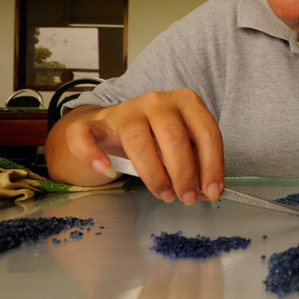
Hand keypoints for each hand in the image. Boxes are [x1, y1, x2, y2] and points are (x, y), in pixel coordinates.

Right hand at [58, 89, 224, 204]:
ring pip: (138, 141)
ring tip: (165, 194)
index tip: (212, 191)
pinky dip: (93, 154)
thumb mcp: (184, 144)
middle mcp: (157, 101)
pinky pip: (87, 135)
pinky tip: (108, 170)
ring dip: (154, 174)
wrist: (117, 126)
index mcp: (186, 101)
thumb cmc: (158, 137)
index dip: (212, 164)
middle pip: (173, 136)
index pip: (206, 132)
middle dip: (184, 173)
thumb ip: (197, 163)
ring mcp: (125, 110)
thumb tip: (208, 192)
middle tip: (188, 198)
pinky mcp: (97, 123)